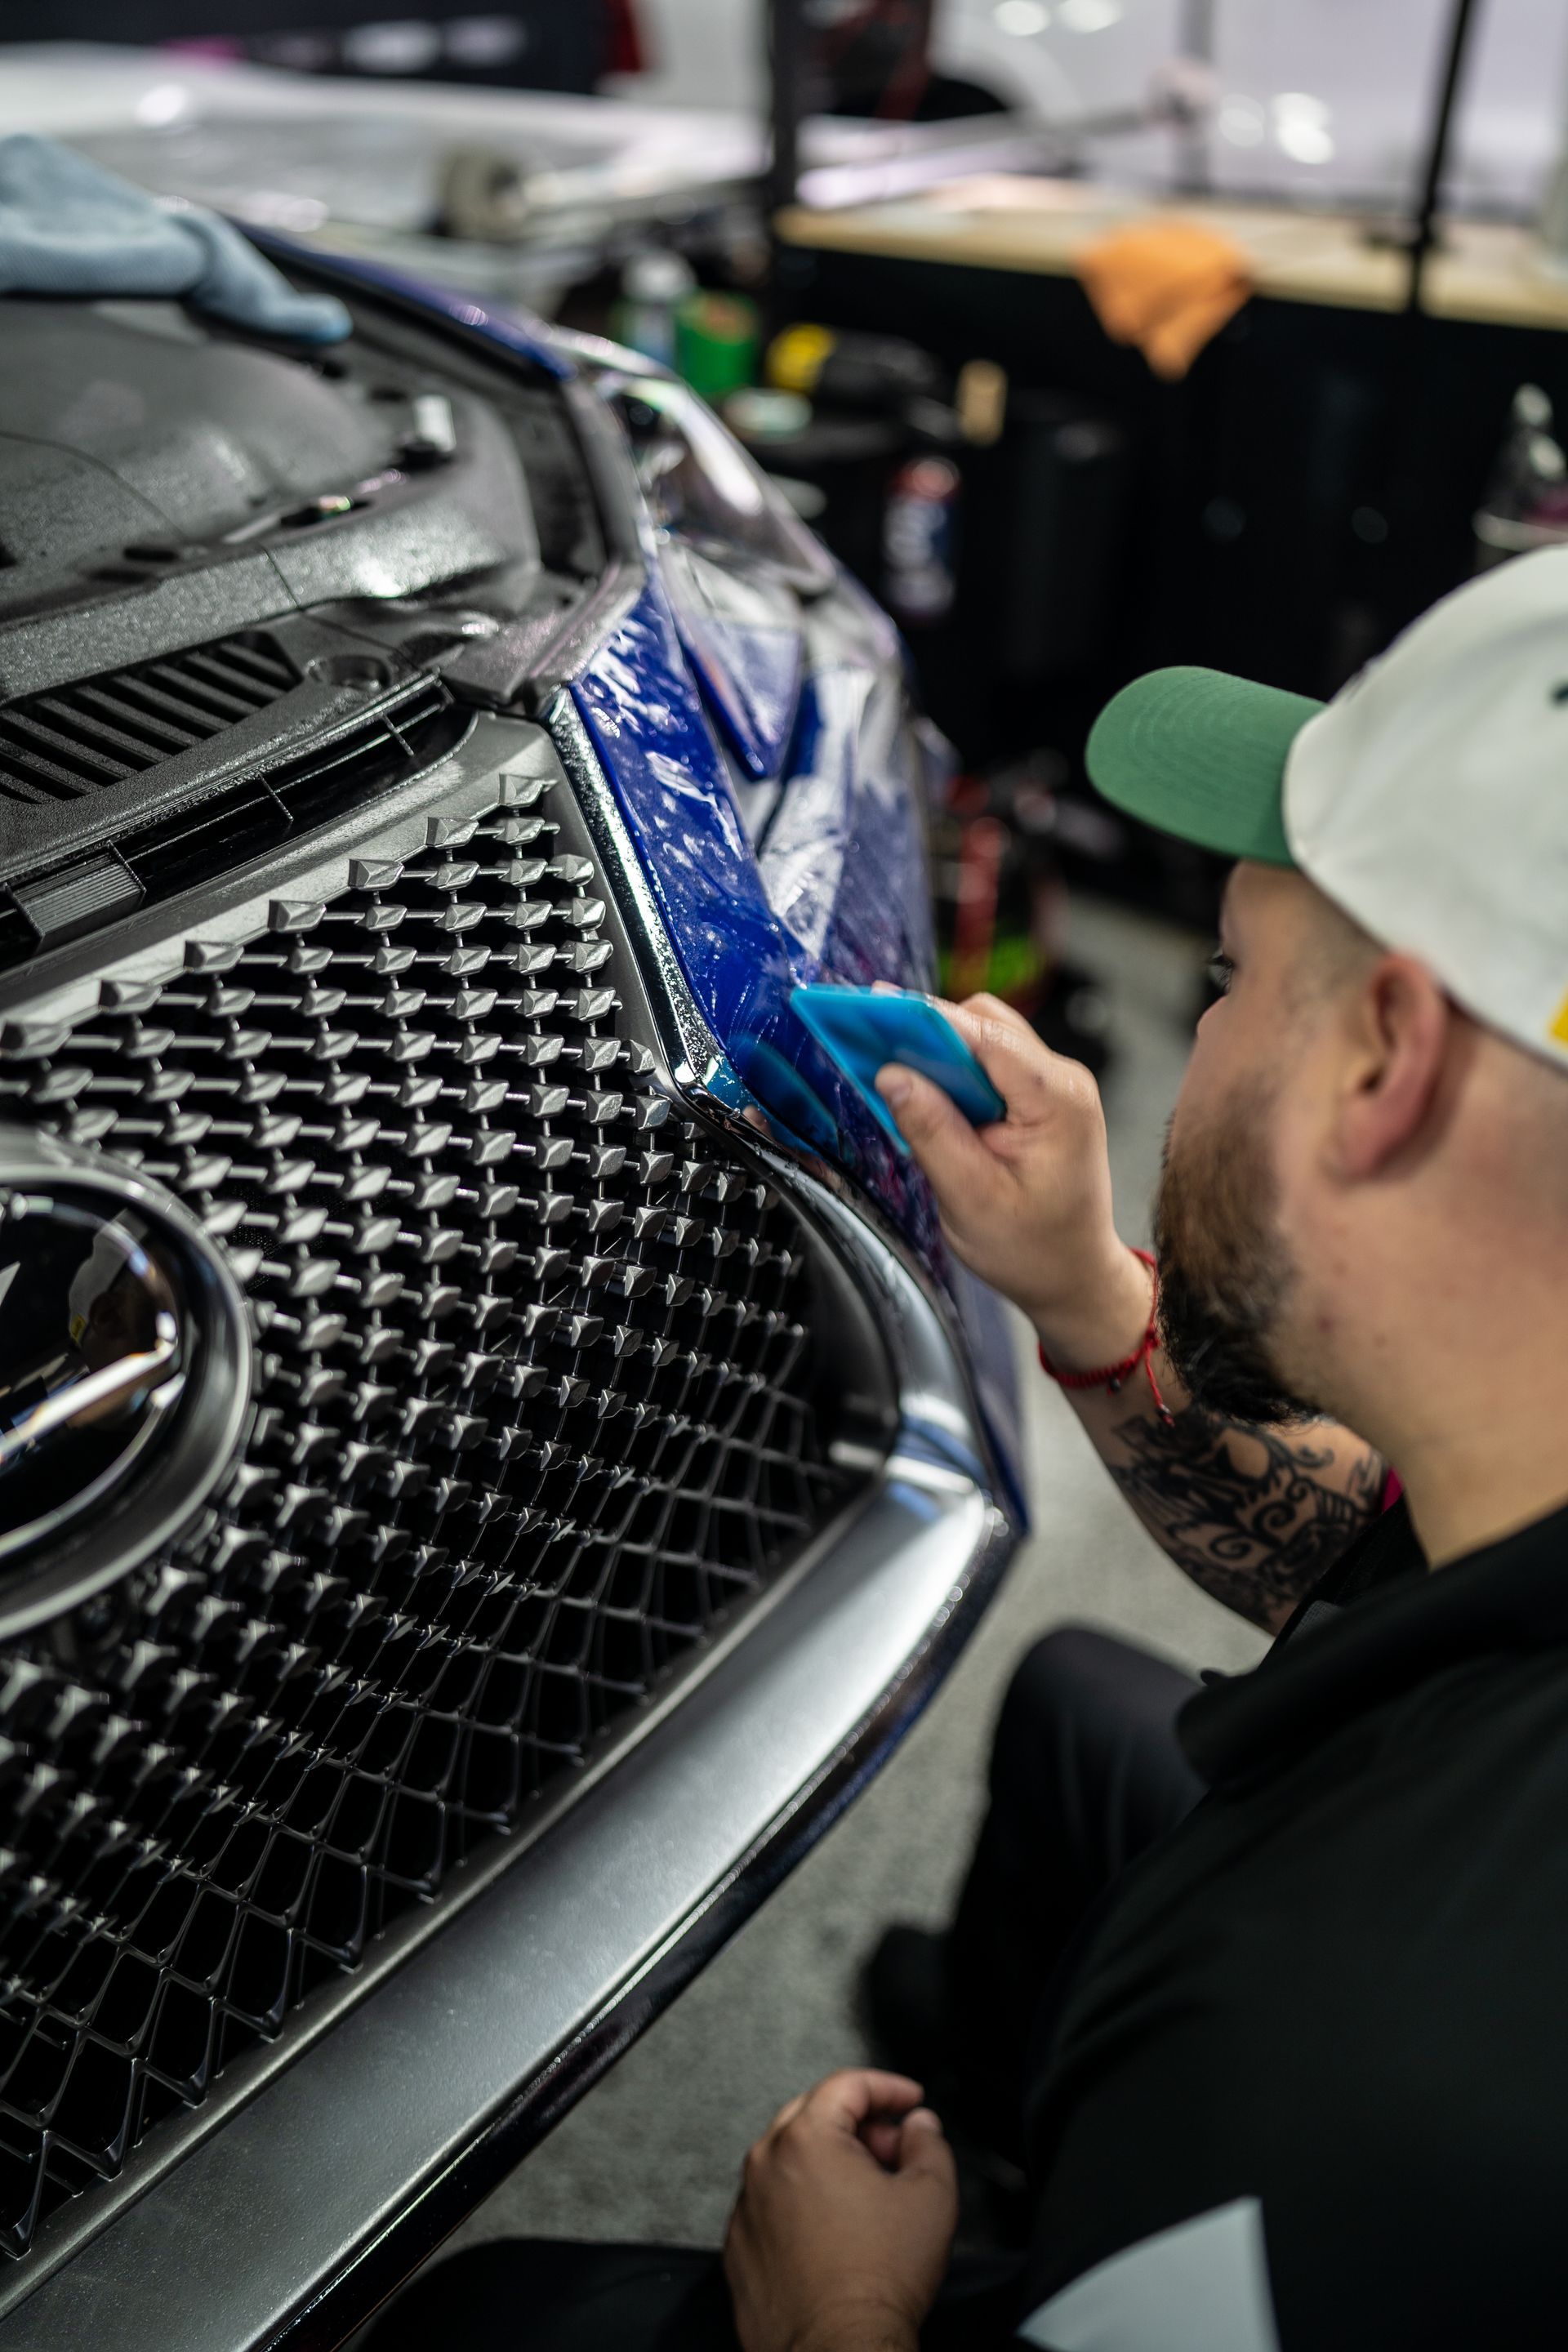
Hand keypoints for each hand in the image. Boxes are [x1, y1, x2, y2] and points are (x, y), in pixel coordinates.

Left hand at [723, 2069, 957, 2351]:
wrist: (839, 2351)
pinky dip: (802, 2203)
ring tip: (869, 2197)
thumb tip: (918, 2128)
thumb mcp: (931, 2197)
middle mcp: (764, 2165)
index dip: (888, 2087)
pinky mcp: (738, 2248)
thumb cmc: (877, 2282)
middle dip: (859, 2123)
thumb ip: (928, 2143)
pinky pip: (772, 2204)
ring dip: (829, 2164)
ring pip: (790, 2160)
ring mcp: (746, 2208)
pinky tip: (835, 2231)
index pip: (847, 2084)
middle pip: (813, 2115)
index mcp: (806, 2139)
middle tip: (894, 2149)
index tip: (908, 2100)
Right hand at [875, 994, 1150, 1366]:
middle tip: (869, 1042)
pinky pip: (984, 1066)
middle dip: (924, 1030)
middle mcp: (1061, 1080)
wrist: (1073, 1276)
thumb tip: (891, 1076)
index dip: (925, 1017)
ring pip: (980, 1040)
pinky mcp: (1034, 1097)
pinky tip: (917, 1092)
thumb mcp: (972, 1199)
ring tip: (886, 1067)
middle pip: (982, 1025)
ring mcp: (1051, 1086)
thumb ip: (932, 1133)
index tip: (874, 1007)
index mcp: (1058, 1100)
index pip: (985, 1036)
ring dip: (933, 1052)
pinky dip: (947, 1073)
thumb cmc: (1034, 1249)